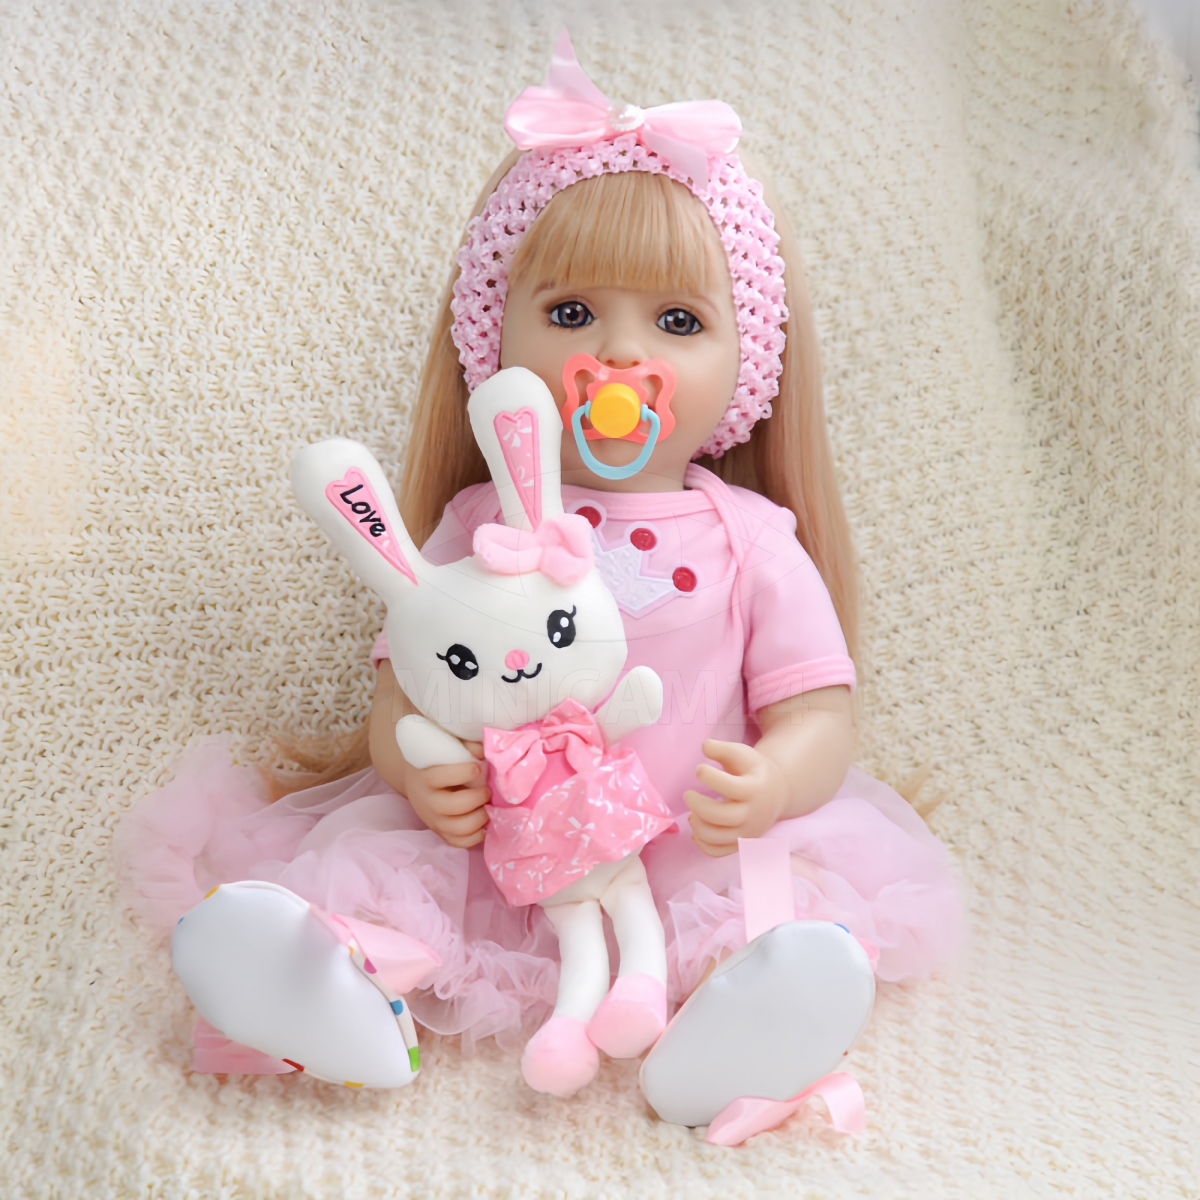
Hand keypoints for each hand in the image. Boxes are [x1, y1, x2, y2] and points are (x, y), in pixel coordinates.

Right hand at [404, 740, 491, 848]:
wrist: (418, 781)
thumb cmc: (438, 762)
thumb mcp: (445, 750)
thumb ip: (465, 747)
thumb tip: (483, 751)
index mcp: (424, 777)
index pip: (440, 777)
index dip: (463, 773)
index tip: (478, 767)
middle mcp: (426, 802)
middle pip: (452, 806)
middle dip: (476, 798)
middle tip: (488, 790)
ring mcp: (432, 821)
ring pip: (457, 829)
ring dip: (479, 819)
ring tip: (488, 807)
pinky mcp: (440, 833)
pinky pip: (458, 843)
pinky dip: (475, 837)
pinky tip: (484, 823)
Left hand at [683, 739, 787, 856]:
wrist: (777, 794)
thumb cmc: (754, 770)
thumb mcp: (743, 754)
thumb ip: (723, 749)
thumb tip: (705, 746)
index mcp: (754, 789)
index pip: (730, 787)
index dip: (709, 777)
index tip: (699, 769)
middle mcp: (752, 815)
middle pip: (719, 816)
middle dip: (697, 804)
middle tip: (688, 794)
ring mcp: (747, 833)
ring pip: (715, 837)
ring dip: (697, 824)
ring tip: (693, 812)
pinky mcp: (740, 844)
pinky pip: (716, 852)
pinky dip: (702, 843)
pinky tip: (698, 826)